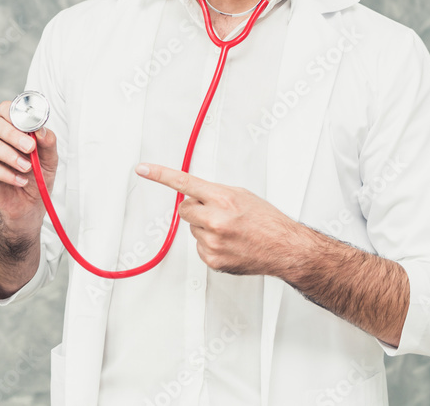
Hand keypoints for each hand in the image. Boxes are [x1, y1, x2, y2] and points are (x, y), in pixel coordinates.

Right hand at [0, 100, 58, 230]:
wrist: (29, 205)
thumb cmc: (37, 177)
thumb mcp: (50, 159)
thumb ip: (48, 142)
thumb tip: (41, 129)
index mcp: (11, 128)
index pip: (6, 109)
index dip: (16, 113)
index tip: (31, 125)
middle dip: (14, 135)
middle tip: (30, 148)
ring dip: (9, 155)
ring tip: (26, 168)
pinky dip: (5, 173)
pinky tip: (19, 180)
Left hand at [135, 163, 305, 276]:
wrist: (286, 248)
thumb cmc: (268, 221)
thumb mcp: (241, 195)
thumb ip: (215, 193)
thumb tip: (194, 194)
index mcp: (223, 199)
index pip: (184, 183)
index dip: (160, 175)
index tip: (143, 169)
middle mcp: (216, 220)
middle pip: (185, 209)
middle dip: (197, 209)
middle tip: (218, 214)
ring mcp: (213, 242)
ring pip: (192, 229)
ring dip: (205, 228)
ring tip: (230, 232)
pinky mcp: (213, 260)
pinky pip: (199, 247)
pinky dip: (210, 245)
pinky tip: (229, 244)